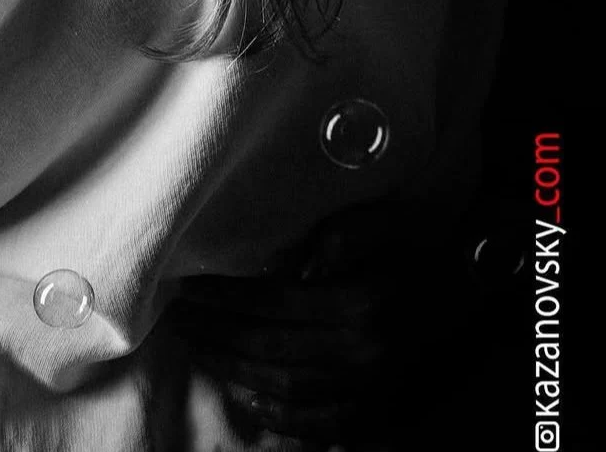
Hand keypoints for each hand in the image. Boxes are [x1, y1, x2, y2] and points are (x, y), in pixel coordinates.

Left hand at [164, 201, 482, 440]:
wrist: (470, 284)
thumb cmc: (415, 244)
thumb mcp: (369, 225)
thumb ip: (324, 243)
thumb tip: (282, 267)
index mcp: (356, 303)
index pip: (270, 304)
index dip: (224, 299)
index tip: (189, 290)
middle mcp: (361, 352)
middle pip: (270, 349)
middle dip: (217, 336)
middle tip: (181, 322)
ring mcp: (372, 387)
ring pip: (288, 390)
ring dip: (236, 372)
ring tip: (202, 352)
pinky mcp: (382, 407)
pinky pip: (324, 425)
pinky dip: (284, 418)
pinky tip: (250, 398)